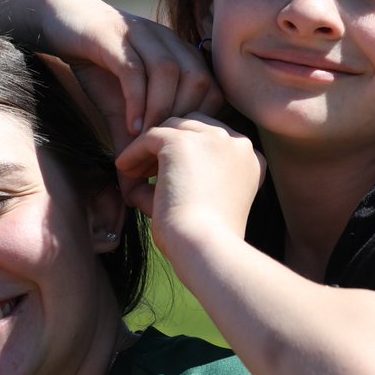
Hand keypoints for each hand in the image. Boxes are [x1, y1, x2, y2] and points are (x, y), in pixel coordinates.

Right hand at [38, 0, 222, 151]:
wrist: (61, 21)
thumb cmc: (97, 66)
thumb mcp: (119, 108)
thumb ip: (133, 140)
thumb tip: (132, 188)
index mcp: (180, 54)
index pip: (212, 89)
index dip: (202, 124)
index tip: (182, 152)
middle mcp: (168, 41)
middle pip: (198, 79)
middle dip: (184, 120)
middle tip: (165, 150)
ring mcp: (143, 35)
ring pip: (169, 72)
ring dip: (161, 110)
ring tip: (147, 140)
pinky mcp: (114, 37)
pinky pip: (135, 68)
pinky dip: (137, 99)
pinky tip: (130, 125)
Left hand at [115, 114, 264, 256]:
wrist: (205, 246)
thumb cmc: (206, 238)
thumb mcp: (208, 204)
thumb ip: (188, 183)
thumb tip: (145, 177)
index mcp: (250, 159)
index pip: (213, 140)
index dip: (187, 155)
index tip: (165, 175)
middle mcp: (237, 143)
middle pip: (193, 127)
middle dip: (169, 147)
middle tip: (146, 172)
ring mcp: (211, 138)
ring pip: (171, 129)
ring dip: (151, 151)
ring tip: (133, 175)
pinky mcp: (181, 142)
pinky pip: (150, 137)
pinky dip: (134, 154)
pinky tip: (124, 172)